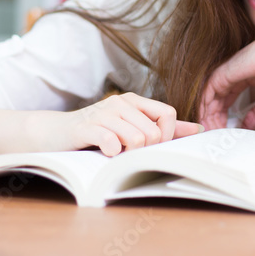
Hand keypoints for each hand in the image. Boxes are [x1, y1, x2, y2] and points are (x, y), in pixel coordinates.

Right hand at [60, 92, 201, 156]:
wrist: (55, 133)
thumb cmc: (97, 132)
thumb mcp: (131, 127)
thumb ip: (164, 127)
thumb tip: (199, 129)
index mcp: (135, 102)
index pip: (168, 114)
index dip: (167, 135)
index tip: (155, 147)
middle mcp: (121, 103)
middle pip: (154, 132)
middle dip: (145, 150)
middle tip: (128, 152)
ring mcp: (103, 113)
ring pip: (137, 138)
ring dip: (128, 153)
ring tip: (116, 153)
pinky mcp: (86, 127)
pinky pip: (111, 141)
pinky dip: (112, 153)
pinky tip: (105, 153)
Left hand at [199, 29, 254, 130]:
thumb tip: (249, 126)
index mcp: (242, 79)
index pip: (225, 102)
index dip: (222, 119)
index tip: (224, 133)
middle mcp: (231, 76)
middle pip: (214, 102)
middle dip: (212, 121)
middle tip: (213, 137)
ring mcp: (226, 74)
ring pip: (207, 99)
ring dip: (206, 117)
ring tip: (207, 133)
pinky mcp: (224, 73)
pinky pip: (206, 92)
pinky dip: (203, 107)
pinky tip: (204, 120)